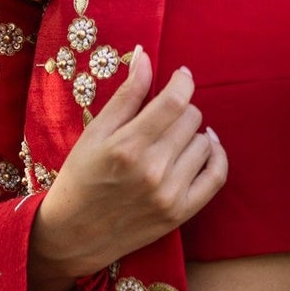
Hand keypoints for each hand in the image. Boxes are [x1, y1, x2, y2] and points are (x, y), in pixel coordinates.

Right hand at [26, 47, 224, 290]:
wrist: (73, 235)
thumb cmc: (79, 179)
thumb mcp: (94, 133)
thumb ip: (125, 95)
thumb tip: (145, 55)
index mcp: (128, 146)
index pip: (175, 101)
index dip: (183, 81)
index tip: (180, 76)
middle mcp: (153, 170)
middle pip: (192, 119)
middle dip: (180, 109)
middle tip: (163, 115)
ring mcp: (170, 195)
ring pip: (205, 143)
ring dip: (193, 133)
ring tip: (174, 136)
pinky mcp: (180, 214)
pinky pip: (216, 176)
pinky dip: (216, 156)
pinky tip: (206, 146)